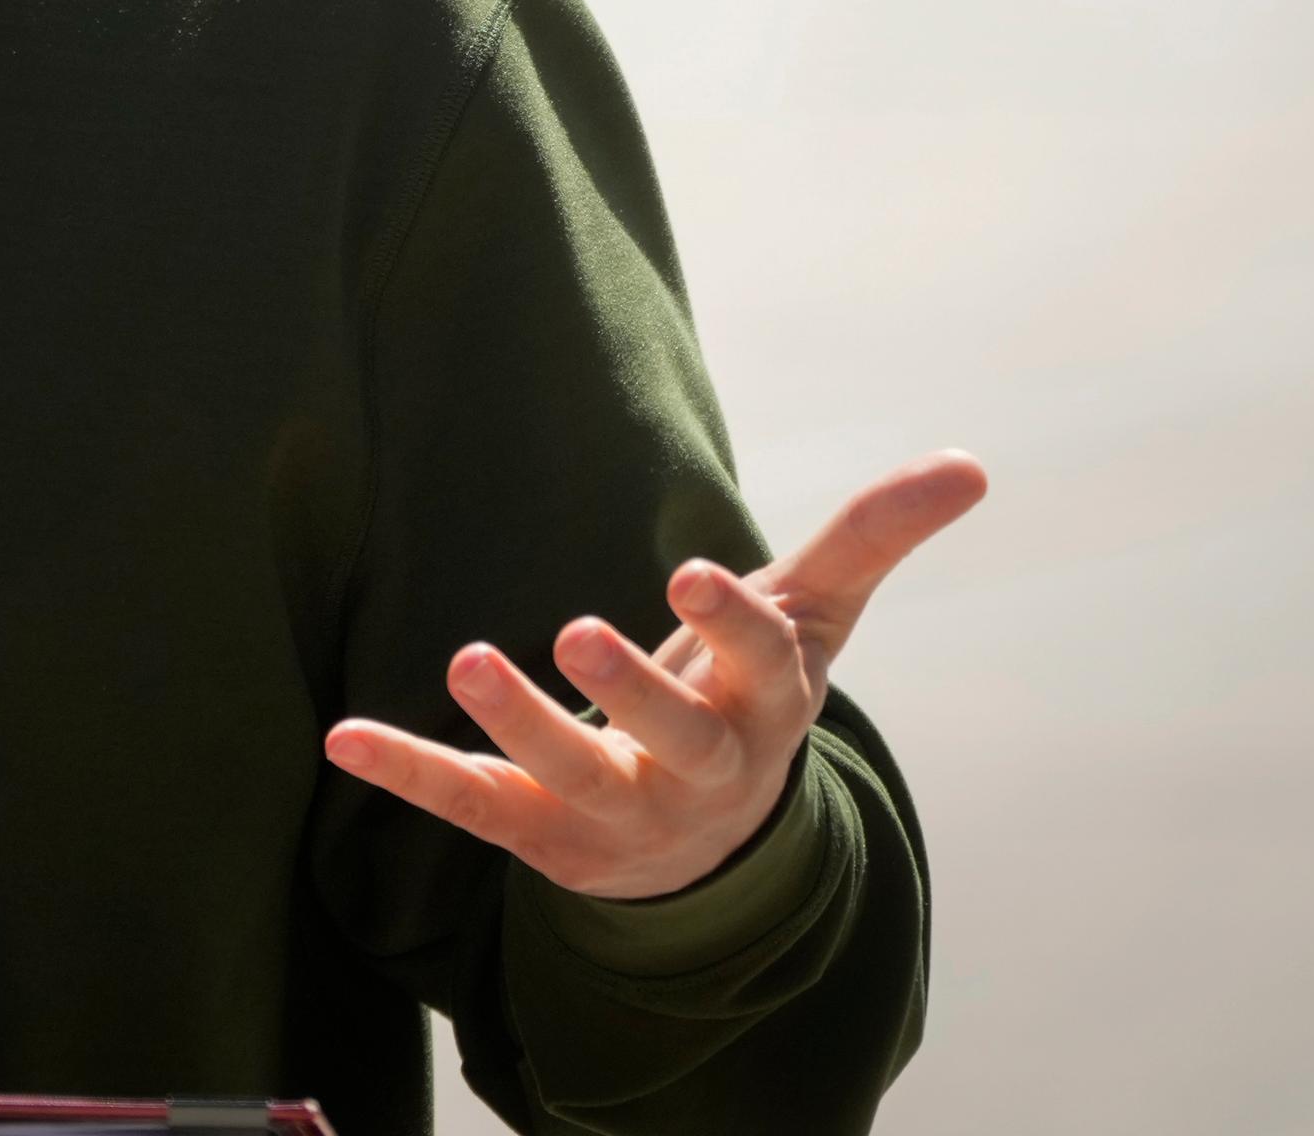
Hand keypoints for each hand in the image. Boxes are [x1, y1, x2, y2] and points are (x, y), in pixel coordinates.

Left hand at [325, 449, 986, 901]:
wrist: (705, 850)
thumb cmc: (751, 696)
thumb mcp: (811, 618)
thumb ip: (874, 537)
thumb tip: (972, 463)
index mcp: (761, 706)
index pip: (756, 663)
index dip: (725, 623)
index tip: (689, 573)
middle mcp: (693, 770)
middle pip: (671, 738)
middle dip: (629, 691)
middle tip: (575, 629)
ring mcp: (614, 811)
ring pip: (565, 775)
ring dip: (515, 723)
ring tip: (466, 657)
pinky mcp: (536, 833)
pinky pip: (468, 805)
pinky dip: (407, 772)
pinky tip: (342, 738)